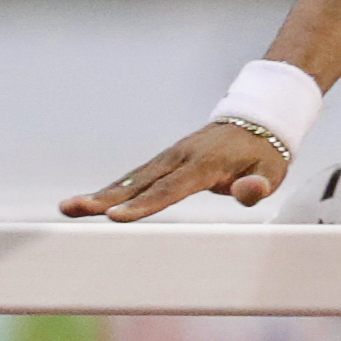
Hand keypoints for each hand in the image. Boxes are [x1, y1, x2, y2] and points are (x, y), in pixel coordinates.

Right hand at [61, 121, 289, 219]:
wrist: (257, 122)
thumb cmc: (264, 154)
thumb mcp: (272, 171)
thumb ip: (258, 185)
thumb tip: (250, 191)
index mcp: (204, 165)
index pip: (170, 189)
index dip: (143, 205)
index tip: (116, 217)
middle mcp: (179, 158)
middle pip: (138, 184)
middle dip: (104, 199)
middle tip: (72, 208)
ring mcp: (168, 158)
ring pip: (130, 180)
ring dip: (99, 194)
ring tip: (68, 208)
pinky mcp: (163, 162)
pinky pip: (135, 178)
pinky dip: (111, 190)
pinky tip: (88, 203)